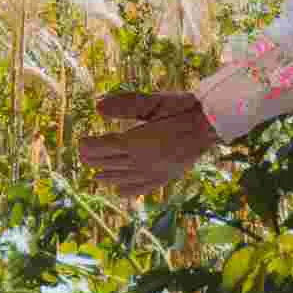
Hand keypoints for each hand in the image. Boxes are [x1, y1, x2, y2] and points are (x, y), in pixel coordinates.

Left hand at [79, 91, 217, 199]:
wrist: (211, 125)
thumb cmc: (183, 108)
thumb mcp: (154, 102)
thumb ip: (126, 104)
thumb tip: (98, 106)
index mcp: (138, 142)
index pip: (105, 148)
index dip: (90, 146)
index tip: (81, 143)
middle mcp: (143, 161)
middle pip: (111, 163)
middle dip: (95, 160)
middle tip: (83, 155)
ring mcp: (154, 172)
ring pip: (124, 177)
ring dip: (108, 176)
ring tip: (97, 177)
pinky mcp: (166, 177)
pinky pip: (142, 187)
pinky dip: (129, 190)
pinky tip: (120, 191)